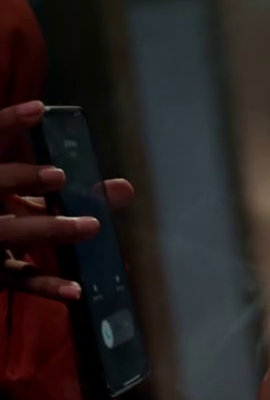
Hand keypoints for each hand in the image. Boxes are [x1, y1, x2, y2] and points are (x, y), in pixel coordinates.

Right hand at [0, 100, 134, 300]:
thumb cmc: (10, 216)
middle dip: (23, 177)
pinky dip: (48, 286)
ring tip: (90, 227)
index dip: (8, 123)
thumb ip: (73, 193)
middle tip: (60, 175)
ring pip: (9, 233)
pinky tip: (76, 290)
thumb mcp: (30, 200)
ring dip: (47, 228)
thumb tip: (127, 188)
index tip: (39, 108)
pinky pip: (20, 280)